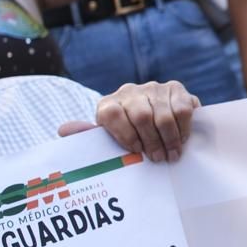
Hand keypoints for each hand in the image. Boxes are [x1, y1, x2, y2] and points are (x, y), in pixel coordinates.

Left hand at [69, 81, 200, 164]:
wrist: (156, 122)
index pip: (112, 114)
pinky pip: (183, 109)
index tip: (136, 151)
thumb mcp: (108, 140)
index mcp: (108, 104)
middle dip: (151, 141)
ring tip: (172, 154)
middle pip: (141, 116)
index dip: (125, 135)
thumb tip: (63, 130)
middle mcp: (129, 91)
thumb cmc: (128, 138)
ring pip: (164, 114)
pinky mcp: (176, 88)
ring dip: (170, 139)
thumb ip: (88, 137)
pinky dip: (183, 128)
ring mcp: (154, 88)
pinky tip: (181, 140)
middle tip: (158, 158)